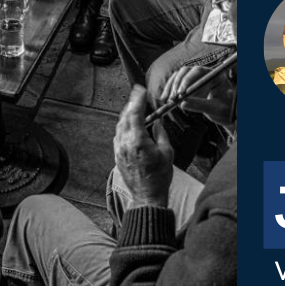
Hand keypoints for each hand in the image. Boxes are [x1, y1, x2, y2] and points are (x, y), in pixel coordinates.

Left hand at [114, 86, 172, 209]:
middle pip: (124, 117)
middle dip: (131, 104)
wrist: (147, 196)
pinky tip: (130, 125)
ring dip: (126, 115)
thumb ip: (160, 133)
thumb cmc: (159, 176)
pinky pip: (118, 136)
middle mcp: (124, 143)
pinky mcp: (117, 156)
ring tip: (134, 107)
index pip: (135, 113)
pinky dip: (124, 127)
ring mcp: (119, 150)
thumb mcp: (167, 152)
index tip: (140, 89)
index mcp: (137, 141)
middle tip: (137, 95)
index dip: (137, 99)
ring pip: (119, 126)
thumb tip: (156, 122)